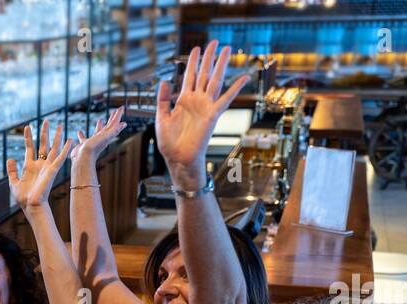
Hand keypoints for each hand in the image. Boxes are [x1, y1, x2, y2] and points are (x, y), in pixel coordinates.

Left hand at [6, 120, 72, 207]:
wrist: (31, 205)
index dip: (28, 137)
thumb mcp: (14, 182)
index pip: (30, 147)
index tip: (27, 126)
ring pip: (53, 148)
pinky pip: (60, 157)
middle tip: (46, 121)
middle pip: (43, 145)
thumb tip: (10, 158)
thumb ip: (12, 170)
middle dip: (44, 132)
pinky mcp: (53, 170)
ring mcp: (47, 167)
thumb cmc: (23, 198)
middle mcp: (40, 165)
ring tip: (59, 125)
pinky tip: (69, 140)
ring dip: (56, 136)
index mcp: (30, 167)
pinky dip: (65, 149)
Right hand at [72, 107, 125, 179]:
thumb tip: (124, 124)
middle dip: (112, 118)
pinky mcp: (84, 145)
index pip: (114, 123)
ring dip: (99, 125)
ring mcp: (92, 141)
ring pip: (97, 131)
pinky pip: (84, 138)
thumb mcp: (105, 137)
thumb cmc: (93, 149)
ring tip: (100, 120)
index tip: (122, 108)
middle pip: (108, 126)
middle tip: (114, 111)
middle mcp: (100, 138)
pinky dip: (82, 135)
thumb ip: (114, 130)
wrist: (82, 159)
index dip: (118, 115)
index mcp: (106, 135)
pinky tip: (79, 131)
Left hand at [155, 41, 248, 185]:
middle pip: (204, 73)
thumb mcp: (161, 118)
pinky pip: (226, 99)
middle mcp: (196, 100)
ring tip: (227, 49)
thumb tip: (164, 81)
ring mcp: (205, 106)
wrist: (178, 158)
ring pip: (215, 80)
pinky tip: (244, 77)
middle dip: (209, 57)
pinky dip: (236, 88)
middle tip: (215, 41)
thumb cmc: (169, 143)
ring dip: (221, 65)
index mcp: (183, 100)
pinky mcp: (213, 115)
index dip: (192, 62)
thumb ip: (163, 100)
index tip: (196, 48)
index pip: (189, 76)